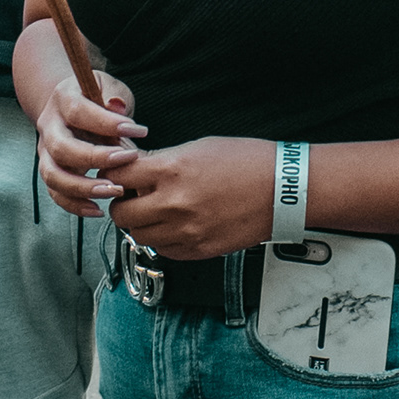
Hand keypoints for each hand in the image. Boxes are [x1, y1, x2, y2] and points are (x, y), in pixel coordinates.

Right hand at [35, 69, 148, 216]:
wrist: (70, 107)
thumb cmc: (96, 98)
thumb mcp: (108, 87)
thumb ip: (114, 97)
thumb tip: (117, 106)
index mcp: (63, 99)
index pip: (79, 112)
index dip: (107, 123)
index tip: (139, 131)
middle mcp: (49, 126)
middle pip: (61, 147)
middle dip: (94, 158)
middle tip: (126, 161)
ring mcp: (46, 151)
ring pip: (53, 175)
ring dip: (82, 188)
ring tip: (113, 191)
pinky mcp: (50, 170)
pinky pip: (55, 193)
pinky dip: (74, 205)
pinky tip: (98, 209)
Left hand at [100, 135, 278, 261]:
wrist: (283, 189)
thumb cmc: (247, 162)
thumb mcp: (199, 147)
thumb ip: (163, 161)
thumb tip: (137, 169)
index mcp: (172, 170)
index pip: (117, 176)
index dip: (114, 174)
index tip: (119, 175)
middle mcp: (174, 203)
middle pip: (120, 213)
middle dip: (123, 203)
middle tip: (133, 196)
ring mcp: (186, 230)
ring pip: (138, 236)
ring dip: (141, 223)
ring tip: (156, 211)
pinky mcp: (199, 249)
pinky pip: (163, 250)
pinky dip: (162, 239)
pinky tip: (175, 225)